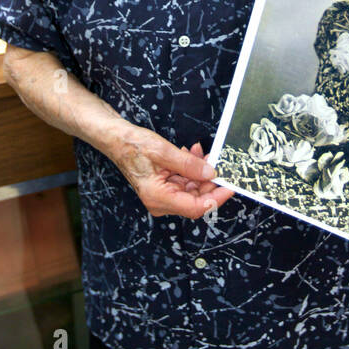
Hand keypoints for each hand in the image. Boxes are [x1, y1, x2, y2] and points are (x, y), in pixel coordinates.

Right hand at [113, 127, 234, 219]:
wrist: (118, 140)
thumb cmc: (133, 146)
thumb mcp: (163, 151)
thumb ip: (188, 164)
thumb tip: (210, 173)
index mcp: (158, 197)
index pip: (195, 207)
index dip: (216, 198)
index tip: (230, 186)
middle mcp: (161, 201)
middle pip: (197, 199)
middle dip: (209, 180)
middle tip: (217, 162)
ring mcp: (164, 196)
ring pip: (193, 189)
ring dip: (200, 171)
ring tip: (199, 152)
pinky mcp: (165, 188)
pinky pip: (185, 182)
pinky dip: (192, 169)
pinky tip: (192, 154)